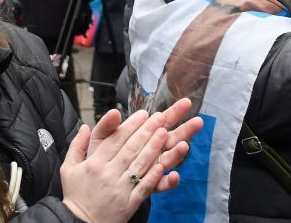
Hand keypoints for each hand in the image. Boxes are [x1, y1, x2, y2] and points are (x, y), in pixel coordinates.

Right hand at [61, 112, 170, 222]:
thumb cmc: (76, 195)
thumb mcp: (68, 169)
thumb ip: (77, 146)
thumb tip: (84, 126)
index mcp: (94, 164)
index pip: (115, 140)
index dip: (131, 125)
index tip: (144, 114)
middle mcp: (107, 174)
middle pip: (130, 148)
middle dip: (147, 131)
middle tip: (160, 117)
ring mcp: (119, 189)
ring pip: (139, 164)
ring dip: (154, 147)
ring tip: (165, 133)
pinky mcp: (129, 203)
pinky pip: (143, 187)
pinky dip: (153, 175)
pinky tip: (163, 164)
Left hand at [85, 99, 202, 177]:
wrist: (91, 186)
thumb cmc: (98, 160)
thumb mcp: (100, 140)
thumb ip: (107, 126)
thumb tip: (115, 112)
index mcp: (142, 137)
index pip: (161, 121)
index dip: (174, 112)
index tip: (186, 102)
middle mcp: (151, 151)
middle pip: (172, 138)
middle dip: (186, 129)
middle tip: (199, 121)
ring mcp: (152, 168)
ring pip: (169, 160)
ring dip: (178, 154)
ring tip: (184, 146)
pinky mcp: (148, 186)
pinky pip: (161, 185)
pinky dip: (169, 182)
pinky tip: (174, 177)